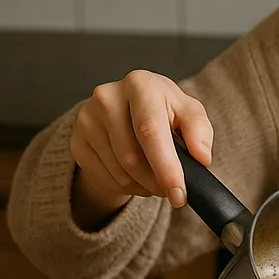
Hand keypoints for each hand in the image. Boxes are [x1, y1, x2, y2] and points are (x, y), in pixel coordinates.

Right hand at [70, 70, 212, 228]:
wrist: (129, 110)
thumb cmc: (165, 111)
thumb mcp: (189, 113)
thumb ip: (200, 131)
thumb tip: (201, 157)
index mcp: (140, 84)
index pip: (150, 131)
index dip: (166, 166)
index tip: (179, 194)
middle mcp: (107, 96)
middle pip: (132, 157)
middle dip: (157, 182)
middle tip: (173, 190)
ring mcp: (87, 118)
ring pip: (119, 172)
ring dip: (144, 186)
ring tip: (157, 179)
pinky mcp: (77, 140)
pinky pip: (104, 178)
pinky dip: (127, 186)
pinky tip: (137, 176)